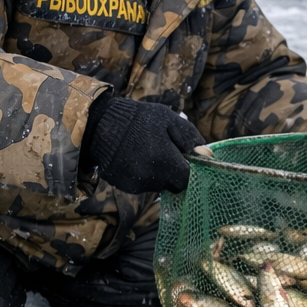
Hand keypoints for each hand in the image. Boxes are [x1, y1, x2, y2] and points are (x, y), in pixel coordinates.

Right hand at [82, 94, 205, 193]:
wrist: (99, 124)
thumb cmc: (138, 119)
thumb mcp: (168, 119)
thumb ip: (190, 138)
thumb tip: (207, 156)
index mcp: (164, 160)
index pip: (189, 178)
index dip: (190, 169)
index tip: (185, 158)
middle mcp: (151, 178)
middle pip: (174, 184)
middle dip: (175, 171)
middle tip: (165, 152)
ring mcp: (136, 185)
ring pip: (159, 186)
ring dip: (159, 174)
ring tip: (147, 152)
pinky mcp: (125, 187)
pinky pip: (143, 185)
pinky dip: (144, 175)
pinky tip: (135, 159)